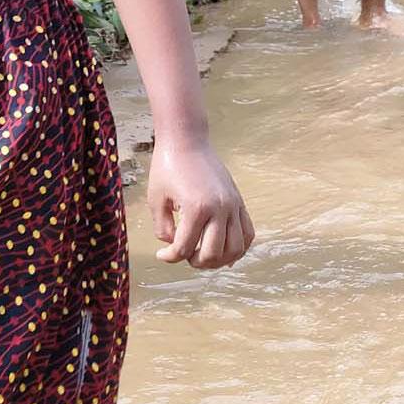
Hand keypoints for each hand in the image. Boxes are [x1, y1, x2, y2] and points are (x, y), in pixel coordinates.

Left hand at [147, 141, 254, 269]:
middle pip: (212, 254)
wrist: (187, 141)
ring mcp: (233, 205)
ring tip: (202, 255)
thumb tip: (174, 246)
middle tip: (184, 255)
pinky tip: (224, 251)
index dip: (170, 257)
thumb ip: (162, 228)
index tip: (161, 255)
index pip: (184, 248)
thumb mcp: (156, 199)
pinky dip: (239, 247)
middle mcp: (219, 208)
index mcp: (196, 208)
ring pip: (236, 248)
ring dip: (219, 260)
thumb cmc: (167, 167)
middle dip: (195, 261)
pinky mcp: (239, 202)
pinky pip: (248, 233)